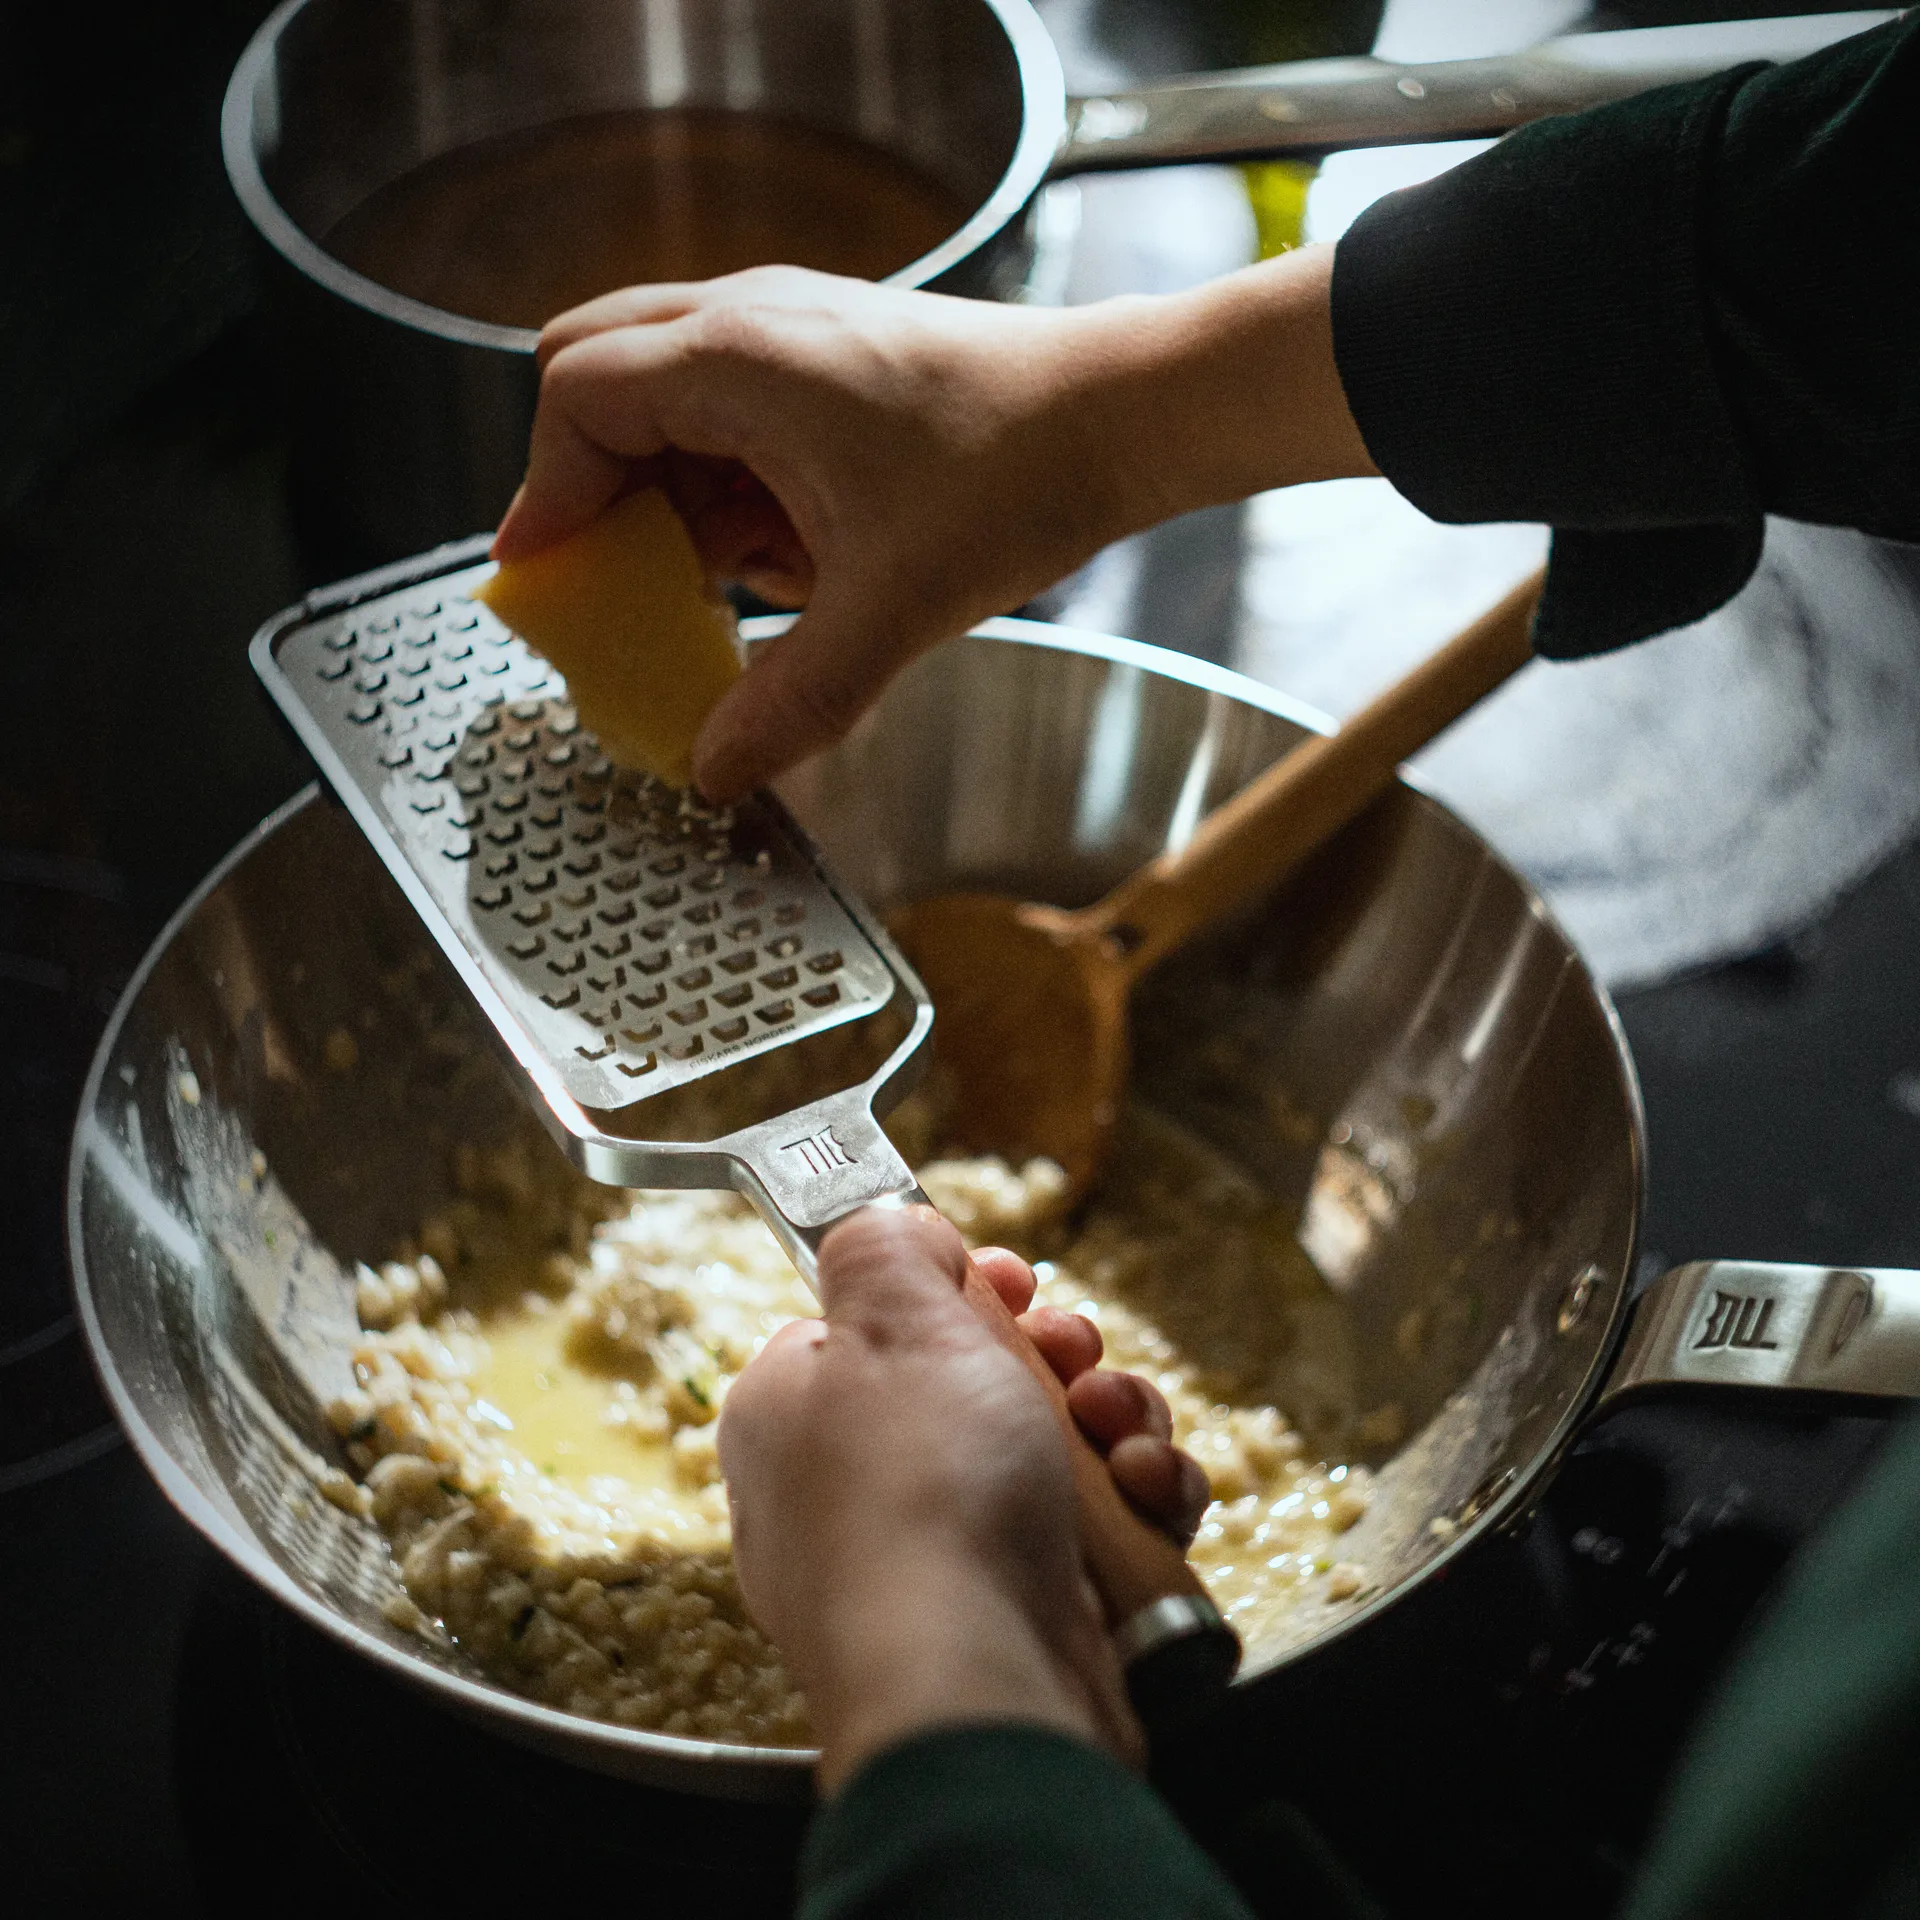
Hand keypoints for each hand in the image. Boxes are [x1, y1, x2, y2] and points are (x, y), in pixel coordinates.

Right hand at [493, 249, 1373, 800]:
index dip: (546, 494)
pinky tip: (786, 555)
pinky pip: (733, 415)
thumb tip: (715, 771)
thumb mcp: (890, 610)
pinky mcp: (829, 359)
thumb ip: (791, 699)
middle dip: (592, 484)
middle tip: (612, 579)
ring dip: (669, 492)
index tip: (546, 578)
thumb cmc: (1017, 473)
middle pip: (597, 376)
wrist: (1122, 415)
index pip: (575, 401)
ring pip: (664, 398)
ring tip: (722, 583)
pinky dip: (730, 485)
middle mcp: (750, 320)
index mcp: (737, 358)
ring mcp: (792, 331)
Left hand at [716, 1205, 1208, 1791]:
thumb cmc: (920, 1494)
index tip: (1007, 1281)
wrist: (979, 1682)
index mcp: (795, 1410)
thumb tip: (899, 1229)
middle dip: (1055, 1354)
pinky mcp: (1020, 1611)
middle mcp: (854, 1487)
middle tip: (1071, 1353)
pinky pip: (1092, 1531)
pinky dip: (1133, 1505)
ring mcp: (940, 1557)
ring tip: (1117, 1433)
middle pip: (977, 1377)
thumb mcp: (892, 1318)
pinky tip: (1143, 1498)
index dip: (951, 1290)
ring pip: (1050, 1449)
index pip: (870, 1320)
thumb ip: (884, 1247)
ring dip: (1111, 1420)